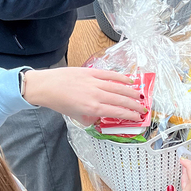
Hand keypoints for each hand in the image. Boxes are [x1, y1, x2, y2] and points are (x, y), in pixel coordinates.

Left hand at [22, 67, 146, 125]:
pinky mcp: (91, 72)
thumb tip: (103, 118)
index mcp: (92, 109)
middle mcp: (95, 96)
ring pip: (118, 88)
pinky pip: (110, 75)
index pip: (117, 113)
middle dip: (134, 105)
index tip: (138, 118)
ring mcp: (94, 83)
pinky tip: (129, 81)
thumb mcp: (76, 116)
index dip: (130, 116)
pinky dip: (121, 78)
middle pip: (121, 101)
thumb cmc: (60, 102)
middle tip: (143, 109)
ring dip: (131, 93)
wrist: (47, 87)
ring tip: (140, 96)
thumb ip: (91, 118)